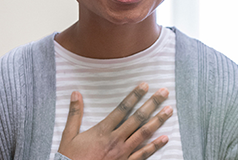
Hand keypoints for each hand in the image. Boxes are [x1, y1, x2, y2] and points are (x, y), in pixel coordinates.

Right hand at [58, 82, 172, 159]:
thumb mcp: (68, 136)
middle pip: (138, 118)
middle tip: (164, 92)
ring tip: (169, 110)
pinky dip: (155, 146)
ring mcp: (122, 153)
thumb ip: (74, 114)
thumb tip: (75, 94)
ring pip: (144, 134)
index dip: (134, 96)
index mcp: (103, 130)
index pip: (122, 108)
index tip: (145, 85)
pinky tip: (165, 138)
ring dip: (158, 121)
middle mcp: (115, 140)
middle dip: (152, 104)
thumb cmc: (70, 158)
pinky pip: (143, 154)